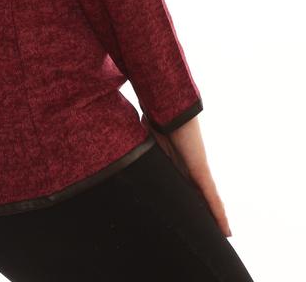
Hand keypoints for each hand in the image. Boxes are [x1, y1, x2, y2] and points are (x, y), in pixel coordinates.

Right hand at [141, 113, 231, 237]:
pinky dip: (220, 215)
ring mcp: (198, 172)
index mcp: (174, 164)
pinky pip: (213, 199)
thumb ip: (139, 151)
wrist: (168, 109)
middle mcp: (188, 170)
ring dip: (215, 220)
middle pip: (198, 198)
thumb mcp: (144, 142)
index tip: (185, 217)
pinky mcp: (203, 173)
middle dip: (202, 215)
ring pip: (209, 203)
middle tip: (206, 234)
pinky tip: (226, 231)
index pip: (182, 188)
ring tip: (222, 238)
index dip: (185, 202)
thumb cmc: (156, 118)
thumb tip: (120, 153)